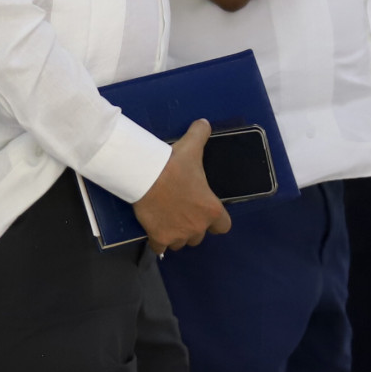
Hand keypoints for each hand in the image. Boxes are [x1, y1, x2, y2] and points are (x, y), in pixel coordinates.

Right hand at [133, 120, 232, 252]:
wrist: (146, 177)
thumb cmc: (175, 165)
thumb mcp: (192, 146)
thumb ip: (201, 134)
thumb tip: (204, 122)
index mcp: (212, 209)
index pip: (224, 227)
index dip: (216, 222)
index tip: (207, 214)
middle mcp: (198, 226)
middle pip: (199, 236)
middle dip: (192, 227)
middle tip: (183, 213)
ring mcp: (178, 235)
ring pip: (180, 244)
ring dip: (176, 235)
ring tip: (169, 221)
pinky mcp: (159, 239)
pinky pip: (160, 249)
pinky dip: (158, 242)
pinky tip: (155, 230)